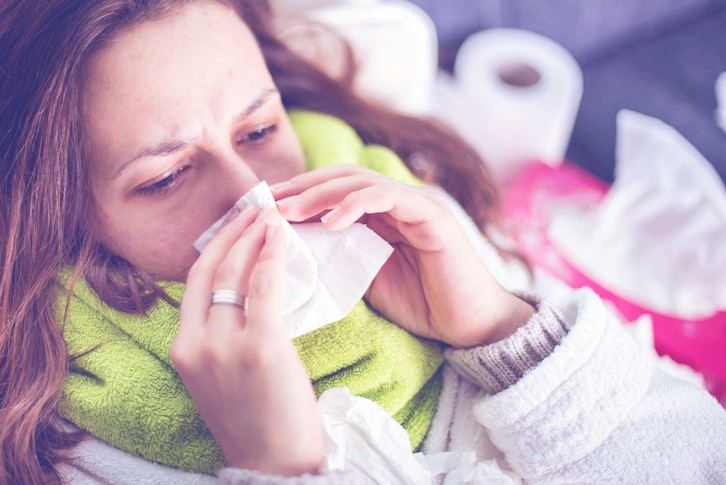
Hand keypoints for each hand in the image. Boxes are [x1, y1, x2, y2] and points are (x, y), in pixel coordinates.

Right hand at [171, 206, 322, 475]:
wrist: (274, 467)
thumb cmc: (256, 422)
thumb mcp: (219, 378)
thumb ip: (218, 337)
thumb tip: (240, 291)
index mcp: (182, 349)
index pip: (194, 282)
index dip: (215, 245)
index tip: (235, 223)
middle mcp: (196, 344)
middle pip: (212, 270)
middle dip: (234, 231)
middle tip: (256, 206)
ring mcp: (225, 347)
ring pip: (236, 274)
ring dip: (254, 236)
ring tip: (272, 213)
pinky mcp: (260, 348)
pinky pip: (265, 288)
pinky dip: (273, 256)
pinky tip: (282, 238)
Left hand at [273, 165, 533, 347]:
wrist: (470, 327)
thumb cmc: (422, 304)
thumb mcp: (365, 278)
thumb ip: (336, 257)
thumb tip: (290, 251)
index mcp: (380, 213)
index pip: (332, 190)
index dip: (297, 194)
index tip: (262, 208)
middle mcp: (397, 201)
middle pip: (340, 178)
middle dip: (301, 188)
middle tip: (266, 203)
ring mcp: (415, 203)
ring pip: (360, 182)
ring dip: (320, 193)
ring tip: (289, 210)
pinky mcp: (432, 215)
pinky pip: (389, 198)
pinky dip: (357, 204)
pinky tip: (331, 222)